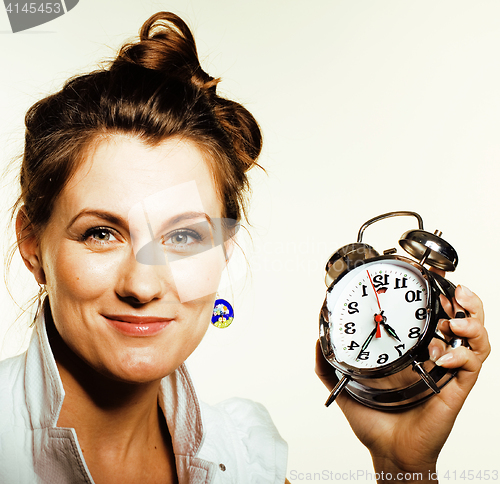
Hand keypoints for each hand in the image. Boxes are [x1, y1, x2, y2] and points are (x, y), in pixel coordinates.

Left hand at [315, 284, 489, 482]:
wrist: (389, 451)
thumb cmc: (373, 420)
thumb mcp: (346, 386)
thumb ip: (328, 364)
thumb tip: (317, 339)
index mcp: (413, 352)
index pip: (431, 316)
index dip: (437, 295)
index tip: (430, 277)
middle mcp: (434, 357)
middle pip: (462, 319)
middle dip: (464, 300)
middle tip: (454, 290)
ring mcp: (448, 372)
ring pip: (476, 338)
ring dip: (472, 321)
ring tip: (456, 318)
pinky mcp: (455, 389)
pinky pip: (473, 365)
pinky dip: (465, 353)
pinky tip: (447, 354)